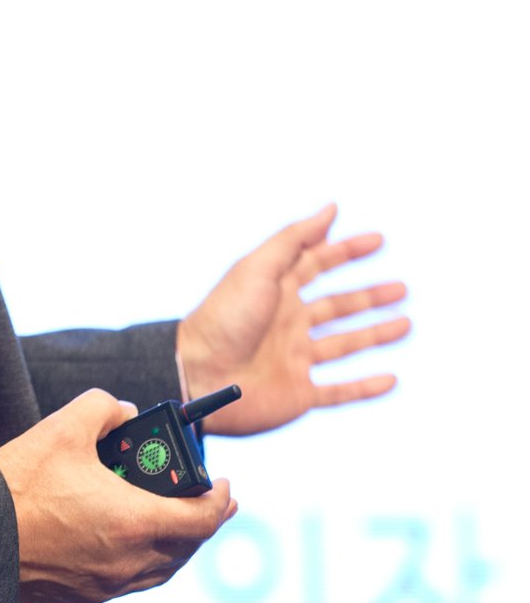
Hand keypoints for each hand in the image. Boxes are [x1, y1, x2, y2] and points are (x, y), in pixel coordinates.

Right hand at [0, 389, 235, 602]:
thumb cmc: (17, 487)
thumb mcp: (63, 427)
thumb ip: (104, 408)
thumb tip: (123, 412)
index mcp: (135, 523)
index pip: (203, 519)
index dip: (221, 500)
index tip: (224, 482)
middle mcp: (128, 563)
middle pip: (187, 548)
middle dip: (205, 522)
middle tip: (212, 501)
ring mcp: (105, 586)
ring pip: (160, 570)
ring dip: (176, 545)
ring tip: (176, 524)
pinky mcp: (81, 599)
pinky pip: (128, 582)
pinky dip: (143, 561)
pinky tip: (128, 544)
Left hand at [177, 204, 409, 435]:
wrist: (198, 376)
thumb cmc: (224, 318)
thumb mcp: (258, 268)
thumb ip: (295, 240)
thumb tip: (331, 208)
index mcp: (276, 291)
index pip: (318, 264)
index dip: (346, 251)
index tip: (379, 240)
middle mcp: (287, 323)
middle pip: (337, 306)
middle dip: (369, 297)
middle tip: (402, 289)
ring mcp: (294, 359)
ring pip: (344, 346)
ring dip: (375, 335)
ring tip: (405, 325)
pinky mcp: (298, 394)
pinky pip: (338, 391)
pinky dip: (365, 388)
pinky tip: (391, 380)